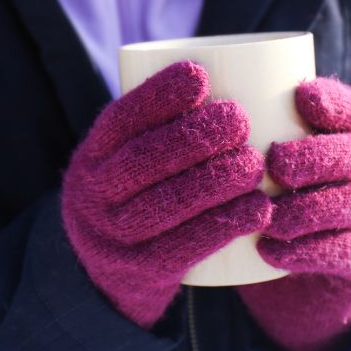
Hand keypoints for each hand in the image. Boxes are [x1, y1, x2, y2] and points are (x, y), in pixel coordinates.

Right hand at [61, 61, 271, 327]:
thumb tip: (223, 71)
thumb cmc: (139, 200)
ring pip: (166, 203)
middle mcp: (93, 195)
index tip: (200, 75)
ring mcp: (114, 237)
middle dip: (196, 135)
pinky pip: (184, 247)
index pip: (121, 120)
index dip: (158, 95)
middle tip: (241, 120)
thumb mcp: (127, 163)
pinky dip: (224, 225)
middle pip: (145, 159)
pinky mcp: (143, 272)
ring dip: (216, 179)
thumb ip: (160, 129)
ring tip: (255, 162)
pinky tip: (257, 209)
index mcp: (92, 157)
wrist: (109, 279)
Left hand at [236, 78, 350, 350]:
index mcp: (346, 142)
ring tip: (268, 216)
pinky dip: (305, 253)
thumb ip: (243, 133)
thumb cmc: (279, 204)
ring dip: (309, 208)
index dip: (336, 102)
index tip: (302, 95)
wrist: (312, 277)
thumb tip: (176, 88)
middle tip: (275, 161)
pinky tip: (269, 251)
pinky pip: (345, 254)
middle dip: (318, 155)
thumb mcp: (269, 166)